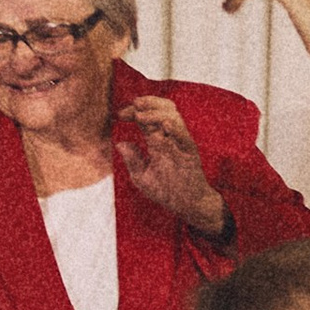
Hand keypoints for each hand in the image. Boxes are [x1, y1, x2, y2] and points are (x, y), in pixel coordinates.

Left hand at [116, 95, 227, 235]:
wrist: (186, 206)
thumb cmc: (166, 191)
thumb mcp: (142, 177)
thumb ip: (132, 160)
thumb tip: (120, 144)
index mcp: (157, 141)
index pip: (146, 118)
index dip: (133, 112)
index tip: (121, 115)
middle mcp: (169, 138)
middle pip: (163, 109)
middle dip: (148, 103)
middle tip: (134, 105)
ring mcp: (180, 143)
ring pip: (173, 117)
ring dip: (157, 113)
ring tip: (141, 116)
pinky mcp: (190, 153)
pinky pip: (185, 137)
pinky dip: (176, 129)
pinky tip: (165, 125)